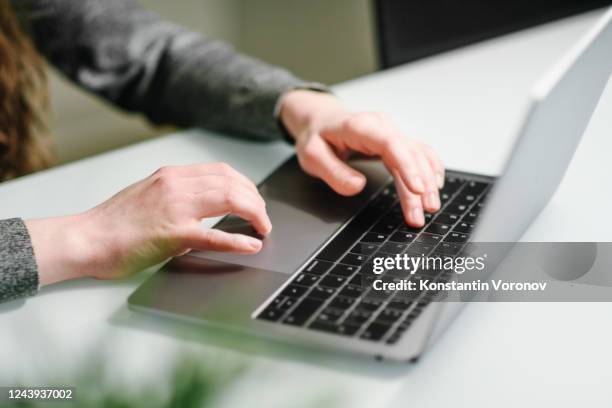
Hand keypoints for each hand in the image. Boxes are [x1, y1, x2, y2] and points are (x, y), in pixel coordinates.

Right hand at [26, 163, 270, 285]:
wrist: (86, 239)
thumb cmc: (113, 222)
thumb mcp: (150, 196)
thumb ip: (179, 198)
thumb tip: (206, 214)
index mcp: (171, 175)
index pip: (221, 171)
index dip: (246, 185)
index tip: (255, 198)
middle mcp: (176, 185)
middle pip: (232, 182)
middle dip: (256, 200)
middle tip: (264, 217)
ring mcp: (175, 207)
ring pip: (230, 199)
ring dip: (254, 214)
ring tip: (263, 228)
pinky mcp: (173, 234)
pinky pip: (215, 234)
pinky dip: (238, 240)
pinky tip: (251, 244)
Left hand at [279, 90, 444, 226]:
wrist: (320, 121)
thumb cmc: (316, 137)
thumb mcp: (312, 156)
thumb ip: (333, 172)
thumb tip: (357, 186)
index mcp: (360, 126)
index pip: (391, 143)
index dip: (407, 166)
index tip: (417, 189)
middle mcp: (381, 126)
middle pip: (409, 154)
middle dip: (419, 186)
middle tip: (421, 214)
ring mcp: (391, 133)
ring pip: (418, 156)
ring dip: (427, 182)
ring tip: (430, 208)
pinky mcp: (396, 142)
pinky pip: (419, 154)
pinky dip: (429, 170)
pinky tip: (435, 187)